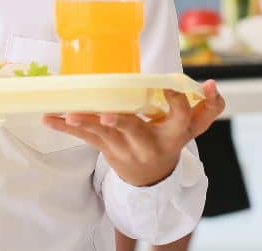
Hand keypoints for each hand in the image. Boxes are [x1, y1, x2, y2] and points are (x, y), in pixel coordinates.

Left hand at [42, 79, 225, 186]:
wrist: (151, 178)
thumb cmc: (171, 140)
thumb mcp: (193, 128)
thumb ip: (208, 107)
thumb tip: (211, 84)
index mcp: (173, 135)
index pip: (180, 119)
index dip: (177, 103)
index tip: (170, 85)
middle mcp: (147, 144)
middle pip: (135, 131)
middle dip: (121, 123)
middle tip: (108, 116)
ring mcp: (123, 148)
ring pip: (104, 135)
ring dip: (85, 124)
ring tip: (69, 114)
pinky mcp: (105, 148)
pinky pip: (84, 137)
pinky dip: (65, 128)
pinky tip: (49, 118)